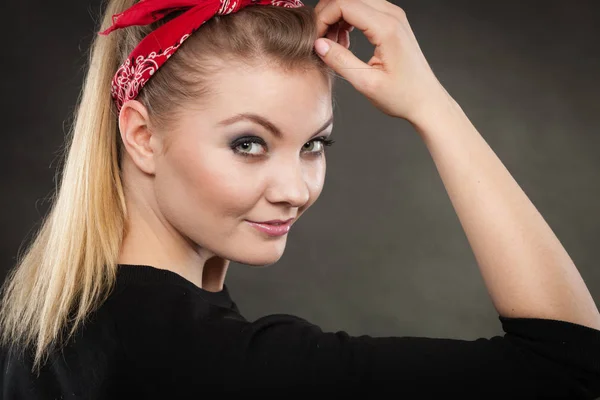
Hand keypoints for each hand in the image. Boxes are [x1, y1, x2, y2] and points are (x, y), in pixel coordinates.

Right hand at [314, 0, 450, 123]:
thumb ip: (341, 61)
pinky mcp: (392, 21)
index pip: (344, 4)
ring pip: (355, 0)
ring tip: (333, 44)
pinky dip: (348, 19)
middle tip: (320, 40)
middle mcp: (392, 16)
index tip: (315, 39)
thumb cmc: (402, 96)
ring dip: (337, 16)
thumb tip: (319, 44)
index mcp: (386, 29)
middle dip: (328, 14)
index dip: (323, 18)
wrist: (426, 101)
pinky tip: (345, 41)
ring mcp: (394, 16)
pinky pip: (364, 8)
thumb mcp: (367, 84)